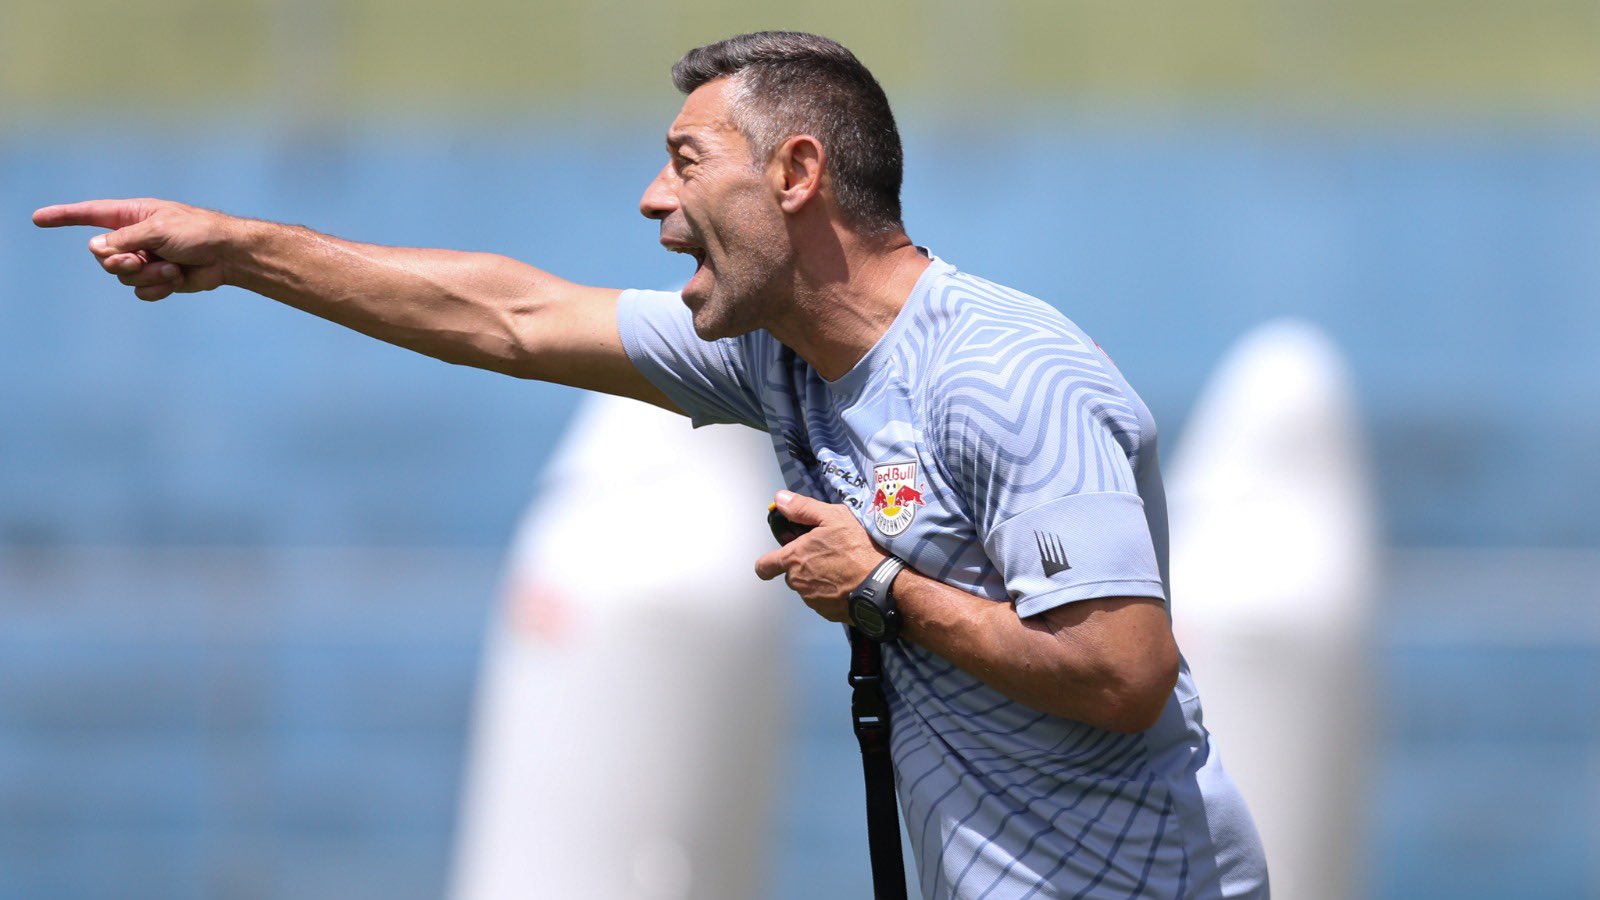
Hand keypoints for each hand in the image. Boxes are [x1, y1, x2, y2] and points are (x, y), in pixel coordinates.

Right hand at [33, 198, 239, 301]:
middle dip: (120, 262)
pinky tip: (176, 279)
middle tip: (142, 259)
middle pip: (103, 256)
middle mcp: (135, 236)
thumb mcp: (158, 229)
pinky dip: (157, 288)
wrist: (229, 256)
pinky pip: (141, 291)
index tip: (39, 218)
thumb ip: (124, 239)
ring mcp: (146, 259)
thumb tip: (96, 248)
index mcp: (133, 215)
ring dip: (146, 275)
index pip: (90, 214)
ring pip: (122, 276)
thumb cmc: (199, 233)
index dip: (64, 216)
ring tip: (170, 268)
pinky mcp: (159, 279)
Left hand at [755, 490, 887, 622]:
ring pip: (808, 587)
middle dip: (804, 565)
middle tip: (826, 554)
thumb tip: (780, 499)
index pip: (764, 566)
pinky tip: (848, 583)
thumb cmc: (858, 548)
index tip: (772, 562)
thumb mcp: (832, 517)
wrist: (883, 584)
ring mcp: (812, 600)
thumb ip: (802, 508)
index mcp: (794, 559)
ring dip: (818, 579)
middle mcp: (798, 582)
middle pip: (791, 574)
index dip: (767, 563)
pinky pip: (823, 601)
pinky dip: (832, 593)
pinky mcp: (828, 613)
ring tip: (842, 567)